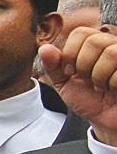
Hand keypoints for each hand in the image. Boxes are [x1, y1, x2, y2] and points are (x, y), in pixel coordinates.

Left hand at [38, 25, 116, 142]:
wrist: (106, 120)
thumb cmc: (88, 100)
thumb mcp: (64, 84)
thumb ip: (53, 66)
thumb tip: (44, 48)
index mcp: (94, 47)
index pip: (81, 33)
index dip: (71, 52)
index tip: (70, 72)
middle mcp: (112, 47)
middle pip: (94, 40)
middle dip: (83, 65)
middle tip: (87, 80)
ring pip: (111, 53)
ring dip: (99, 75)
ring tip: (100, 86)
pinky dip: (113, 83)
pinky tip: (113, 89)